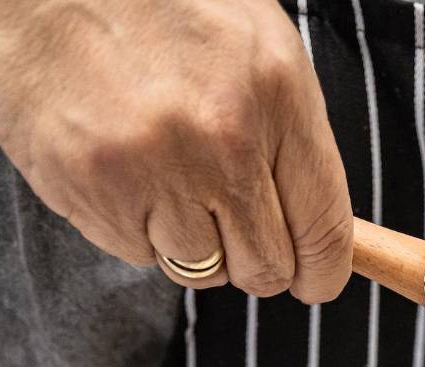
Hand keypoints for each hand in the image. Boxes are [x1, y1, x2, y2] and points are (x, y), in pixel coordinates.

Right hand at [0, 0, 351, 300]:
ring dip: (184, 237)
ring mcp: (159, 168)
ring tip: (155, 166)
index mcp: (277, 91)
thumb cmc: (144, 0)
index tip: (313, 280)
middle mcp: (225, 137)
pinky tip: (115, 163)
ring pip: (202, 268)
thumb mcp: (243, 36)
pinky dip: (130, 223)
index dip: (321, 272)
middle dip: (251, 257)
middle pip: (267, 268)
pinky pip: (138, 254)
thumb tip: (310, 222)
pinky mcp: (99, 191)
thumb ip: (285, 129)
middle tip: (220, 215)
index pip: (325, 230)